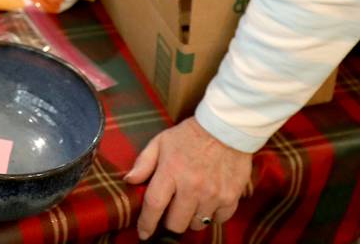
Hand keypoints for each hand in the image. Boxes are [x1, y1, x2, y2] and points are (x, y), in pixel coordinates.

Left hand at [125, 118, 252, 237]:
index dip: (146, 223)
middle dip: (170, 222)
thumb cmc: (190, 135)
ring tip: (191, 203)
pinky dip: (212, 215)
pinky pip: (218, 219)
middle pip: (176, 223)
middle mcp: (192, 187)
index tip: (143, 233)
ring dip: (191, 218)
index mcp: (171, 172)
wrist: (226, 127)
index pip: (154, 206)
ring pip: (197, 224)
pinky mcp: (230, 197)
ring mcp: (213, 194)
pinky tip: (208, 202)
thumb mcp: (161, 141)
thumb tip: (129, 181)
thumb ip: (144, 162)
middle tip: (171, 212)